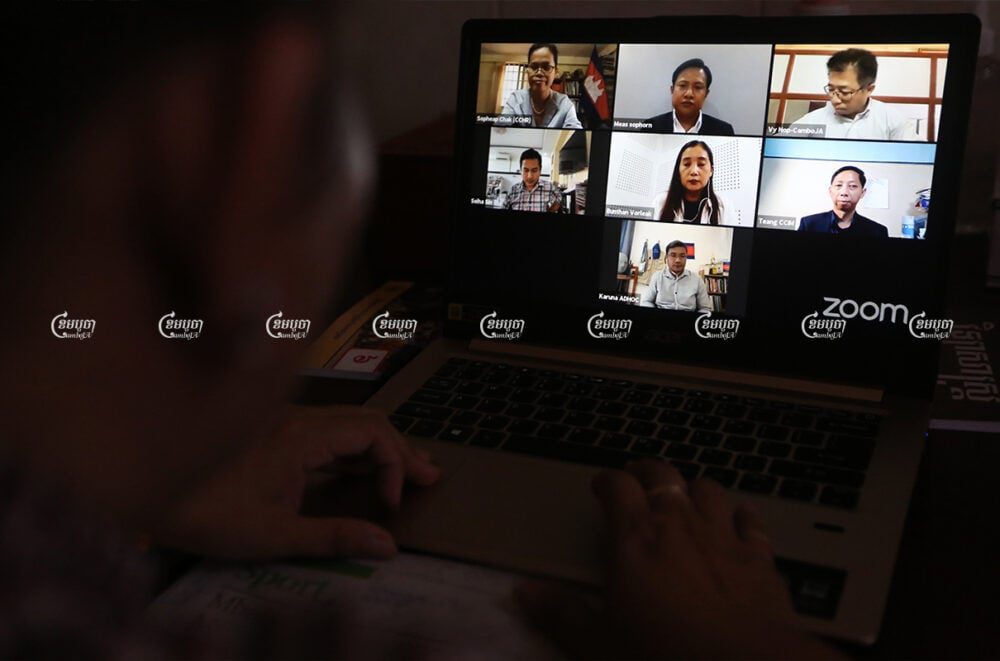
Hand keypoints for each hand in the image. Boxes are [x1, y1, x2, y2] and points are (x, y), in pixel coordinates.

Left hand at [152, 406, 439, 559]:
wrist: (150, 495)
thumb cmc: (207, 513)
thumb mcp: (274, 534)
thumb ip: (334, 537)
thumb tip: (386, 545)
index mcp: (301, 435)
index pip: (371, 433)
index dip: (393, 464)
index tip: (390, 504)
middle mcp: (297, 419)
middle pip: (366, 422)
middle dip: (399, 450)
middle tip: (428, 477)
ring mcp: (285, 424)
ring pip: (347, 425)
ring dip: (379, 448)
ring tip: (410, 470)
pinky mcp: (274, 434)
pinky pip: (327, 433)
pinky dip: (354, 450)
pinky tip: (365, 468)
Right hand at [515, 460, 840, 658]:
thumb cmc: (664, 656)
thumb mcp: (599, 644)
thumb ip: (562, 614)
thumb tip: (524, 592)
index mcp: (635, 538)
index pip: (617, 487)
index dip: (607, 481)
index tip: (601, 486)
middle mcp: (680, 524)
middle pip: (663, 475)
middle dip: (648, 471)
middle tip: (638, 477)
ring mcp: (724, 535)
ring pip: (709, 489)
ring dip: (695, 488)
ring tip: (687, 496)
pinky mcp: (761, 557)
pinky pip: (751, 521)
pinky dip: (742, 517)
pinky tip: (740, 519)